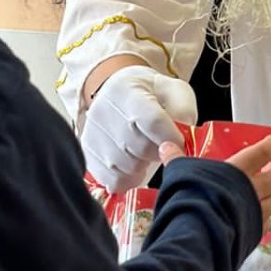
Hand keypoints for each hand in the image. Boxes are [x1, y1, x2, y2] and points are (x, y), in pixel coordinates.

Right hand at [81, 64, 198, 192]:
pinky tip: (134, 167)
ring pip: (126, 166)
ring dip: (144, 165)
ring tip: (145, 153)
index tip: (179, 142)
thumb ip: (183, 114)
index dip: (171, 137)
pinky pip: (113, 180)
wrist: (120, 95)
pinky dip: (129, 179)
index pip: (152, 121)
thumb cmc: (152, 95)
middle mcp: (101, 110)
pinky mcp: (88, 156)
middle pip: (139, 147)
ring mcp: (91, 135)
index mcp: (125, 89)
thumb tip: (180, 144)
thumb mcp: (174, 92)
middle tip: (161, 145)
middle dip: (158, 152)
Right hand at [161, 133, 270, 224]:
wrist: (198, 235)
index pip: (260, 153)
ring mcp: (255, 213)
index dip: (268, 147)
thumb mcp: (180, 173)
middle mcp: (251, 190)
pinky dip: (264, 218)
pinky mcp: (253, 233)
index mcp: (237, 170)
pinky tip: (258, 219)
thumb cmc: (192, 200)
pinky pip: (264, 223)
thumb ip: (176, 159)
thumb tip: (167, 147)